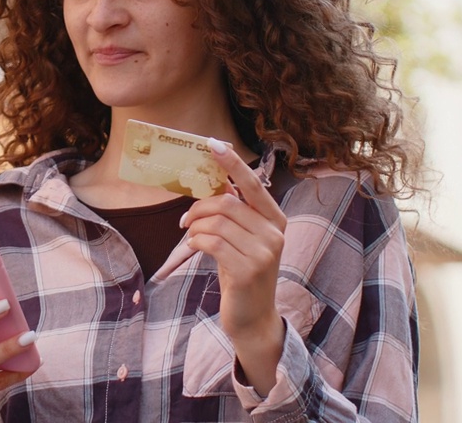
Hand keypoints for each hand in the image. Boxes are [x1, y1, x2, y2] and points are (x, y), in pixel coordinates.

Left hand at [181, 138, 286, 390]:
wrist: (253, 317)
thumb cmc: (243, 272)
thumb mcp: (242, 237)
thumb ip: (234, 209)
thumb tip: (215, 177)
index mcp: (276, 220)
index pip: (253, 184)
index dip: (232, 163)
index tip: (213, 143)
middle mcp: (275, 234)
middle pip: (227, 203)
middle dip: (199, 207)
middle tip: (184, 219)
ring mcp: (264, 253)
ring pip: (216, 222)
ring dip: (195, 227)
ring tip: (190, 236)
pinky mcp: (247, 271)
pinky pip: (211, 242)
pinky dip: (196, 242)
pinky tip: (195, 247)